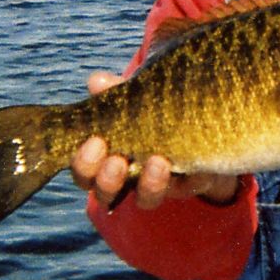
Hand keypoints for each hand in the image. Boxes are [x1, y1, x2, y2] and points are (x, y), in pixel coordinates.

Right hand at [70, 72, 239, 208]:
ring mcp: (157, 186)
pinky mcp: (189, 184)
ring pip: (146, 198)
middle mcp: (126, 181)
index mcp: (104, 161)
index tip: (95, 141)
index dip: (84, 164)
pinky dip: (187, 175)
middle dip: (108, 180)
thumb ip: (115, 93)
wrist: (195, 125)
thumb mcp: (133, 99)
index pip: (84, 172)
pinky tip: (185, 160)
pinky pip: (185, 188)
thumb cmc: (149, 111)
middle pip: (105, 193)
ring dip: (149, 184)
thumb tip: (97, 81)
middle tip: (116, 160)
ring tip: (157, 162)